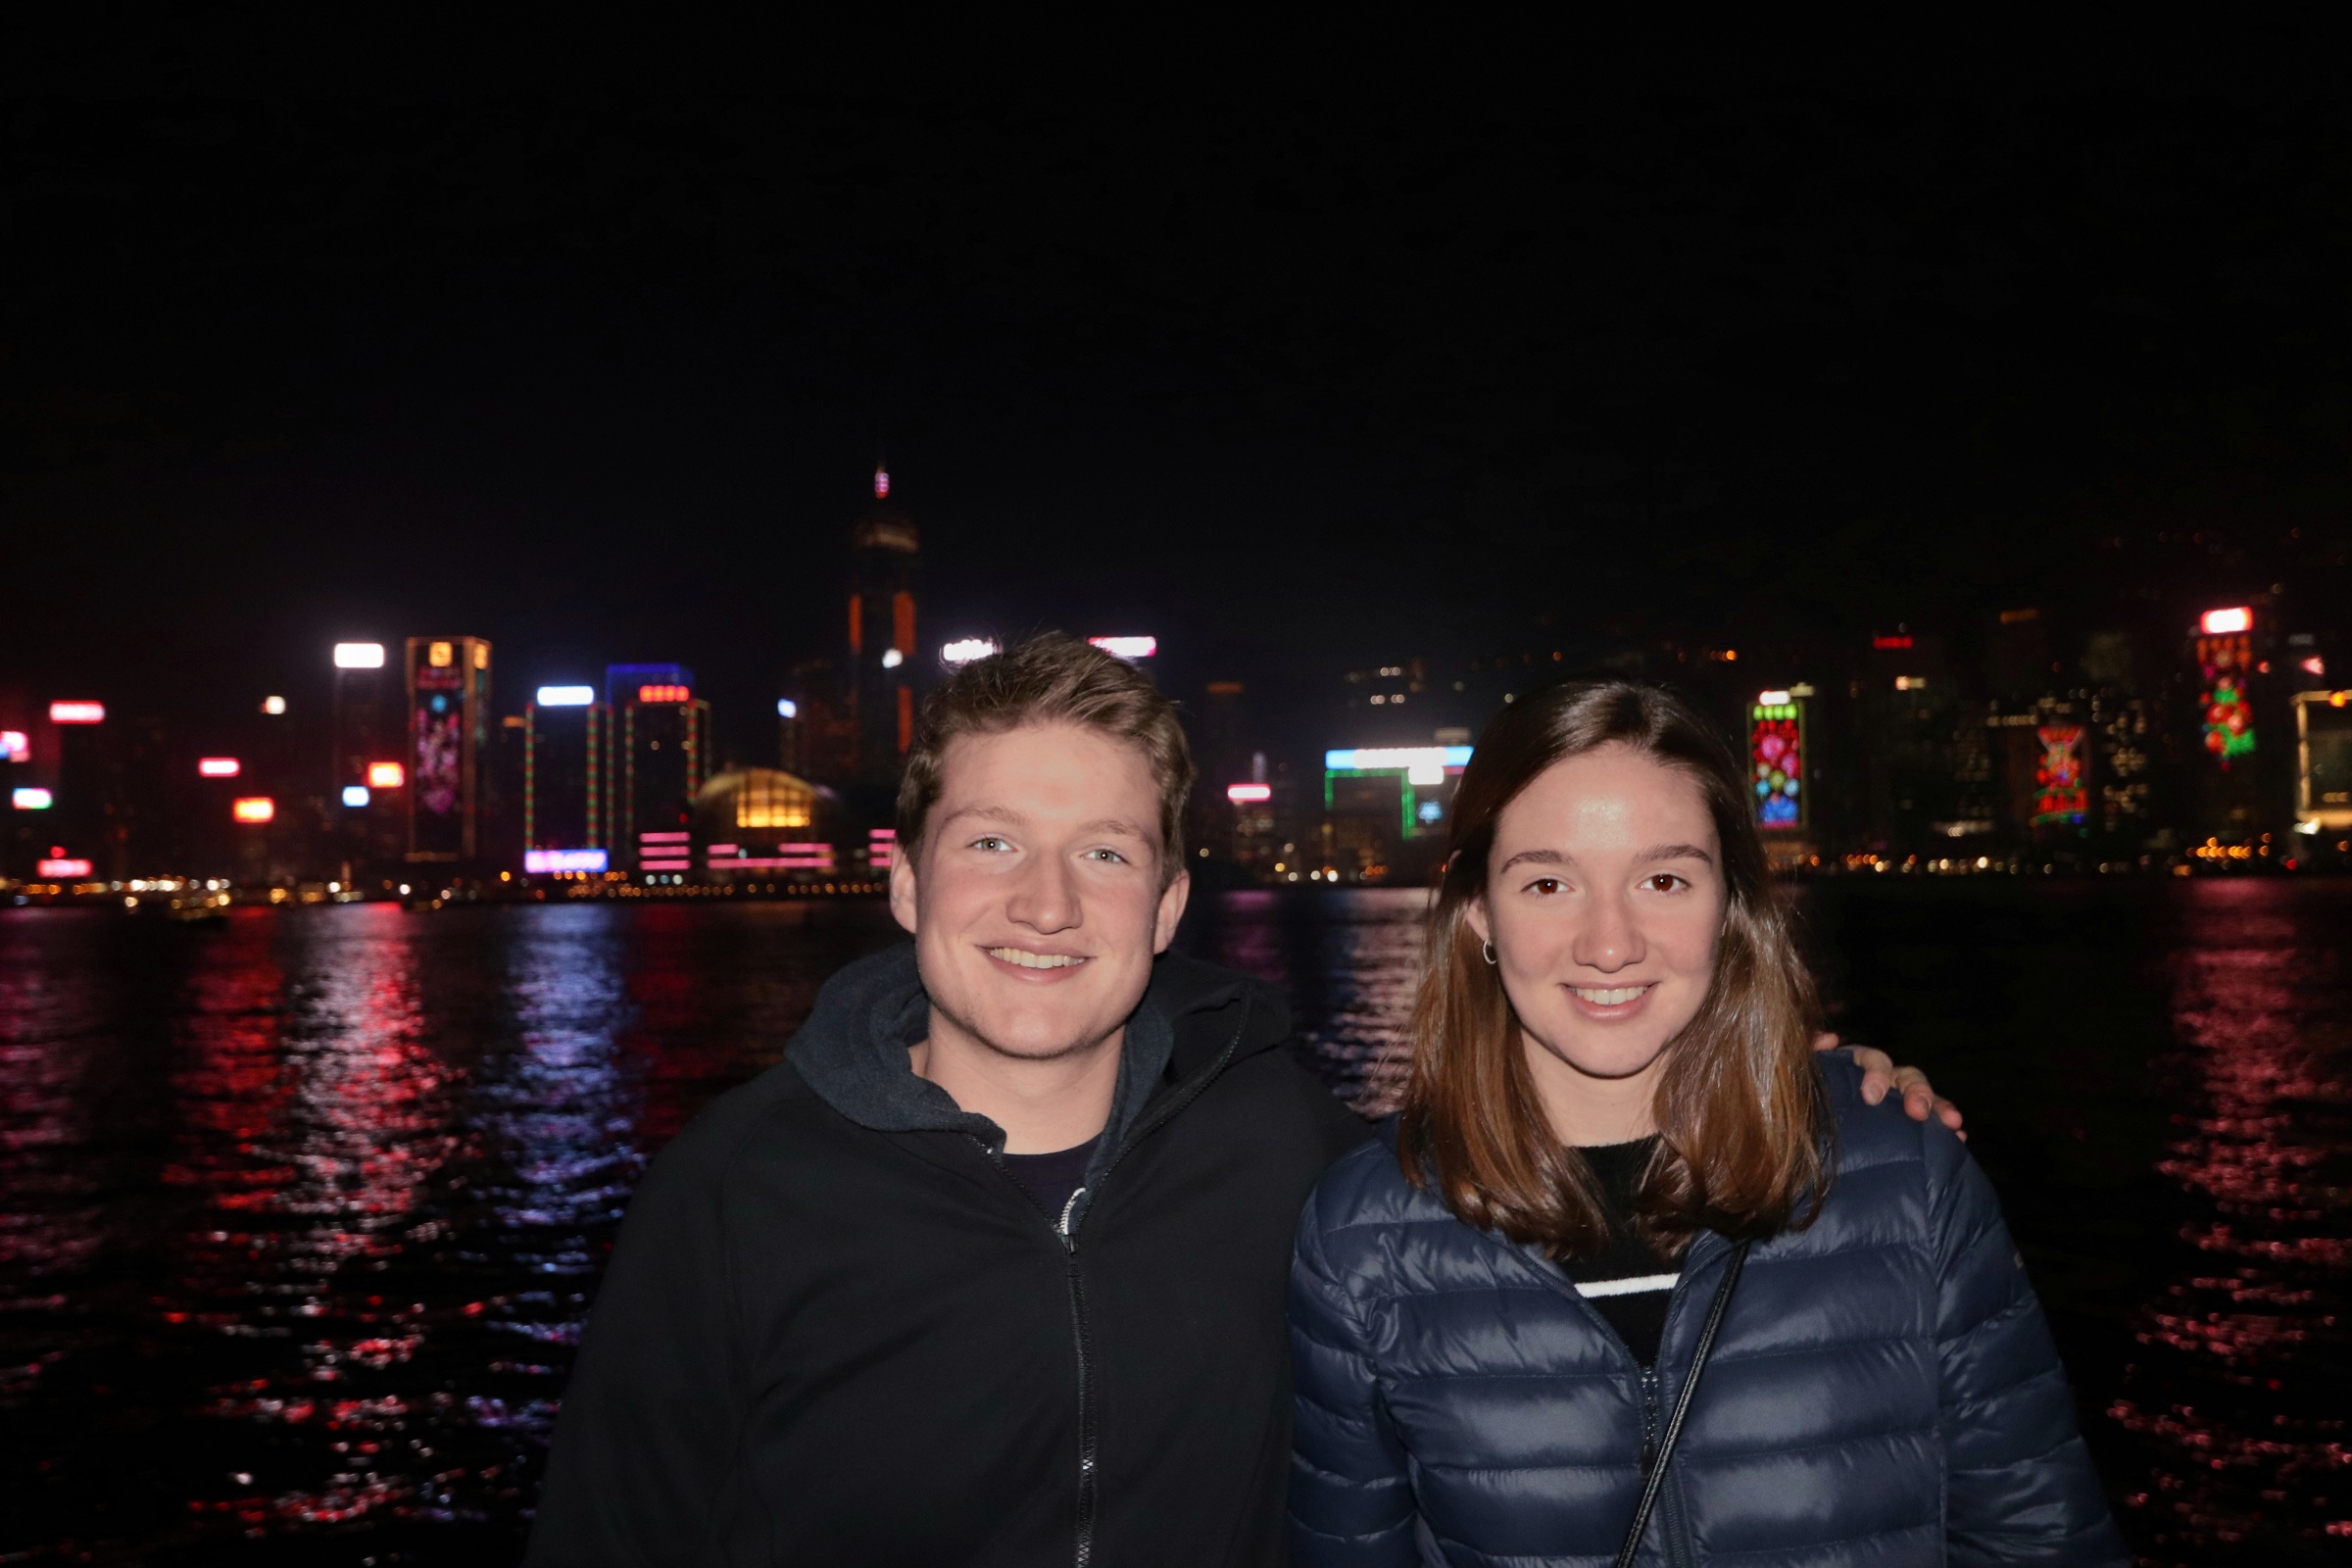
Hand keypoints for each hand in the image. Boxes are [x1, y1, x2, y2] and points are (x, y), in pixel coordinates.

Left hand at [1812, 1033, 1964, 1139]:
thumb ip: (1810, 1058)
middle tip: (1918, 1112)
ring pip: (1925, 1098)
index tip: (1872, 1097)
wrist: (1809, 1144)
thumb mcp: (1802, 1079)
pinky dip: (1947, 1126)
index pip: (1872, 1061)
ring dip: (1940, 1107)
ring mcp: (1899, 1102)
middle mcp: (1883, 1080)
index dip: (1875, 1074)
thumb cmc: (1804, 1106)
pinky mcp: (1909, 1125)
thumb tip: (1828, 1039)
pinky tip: (1959, 1137)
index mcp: (1856, 1066)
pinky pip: (1933, 1123)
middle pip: (1906, 1076)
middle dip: (1916, 1091)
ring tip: (1953, 1125)